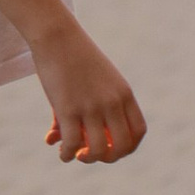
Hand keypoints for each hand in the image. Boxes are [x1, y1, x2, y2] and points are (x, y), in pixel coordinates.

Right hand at [34, 21, 145, 166]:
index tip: (110, 147)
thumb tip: (56, 140)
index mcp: (124, 94)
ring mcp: (91, 106)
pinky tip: (58, 150)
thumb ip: (79, 112)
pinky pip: (72, 144)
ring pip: (99, 151)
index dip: (127, 147)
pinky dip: (66, 154)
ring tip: (75, 154)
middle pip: (122, 146)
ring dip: (87, 159)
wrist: (57, 35)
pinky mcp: (68, 108)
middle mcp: (112, 102)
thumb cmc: (72, 58)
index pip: (138, 132)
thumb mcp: (89, 83)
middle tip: (90, 153)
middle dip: (108, 157)